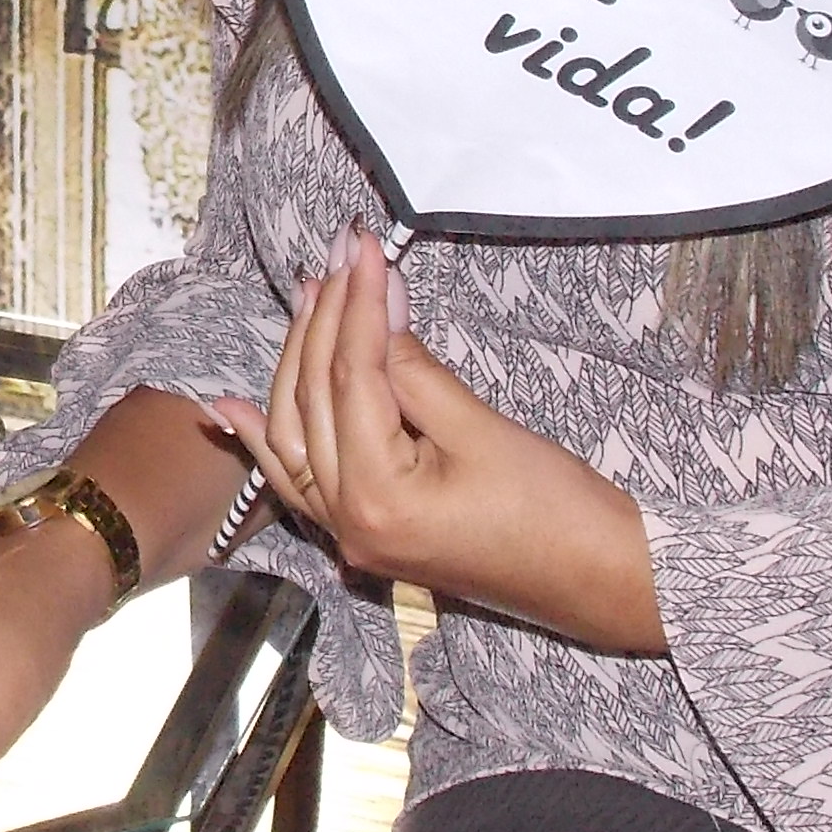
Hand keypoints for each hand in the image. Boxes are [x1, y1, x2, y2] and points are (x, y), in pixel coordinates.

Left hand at [216, 227, 663, 653]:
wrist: (600, 585)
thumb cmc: (557, 513)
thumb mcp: (485, 431)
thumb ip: (416, 369)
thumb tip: (377, 300)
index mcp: (376, 498)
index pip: (351, 378)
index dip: (357, 304)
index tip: (366, 247)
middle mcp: (347, 522)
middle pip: (314, 400)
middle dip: (326, 319)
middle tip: (342, 254)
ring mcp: (350, 534)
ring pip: (297, 433)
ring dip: (297, 361)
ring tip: (307, 295)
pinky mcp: (364, 533)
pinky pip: (298, 482)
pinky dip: (267, 439)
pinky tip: (230, 408)